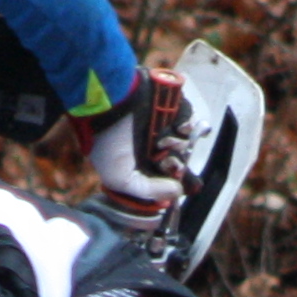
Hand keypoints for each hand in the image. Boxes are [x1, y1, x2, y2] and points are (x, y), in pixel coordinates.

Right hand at [74, 65, 192, 213]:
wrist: (110, 104)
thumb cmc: (109, 143)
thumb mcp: (121, 179)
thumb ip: (148, 191)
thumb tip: (177, 192)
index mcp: (139, 163)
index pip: (164, 178)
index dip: (174, 182)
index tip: (177, 184)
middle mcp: (151, 146)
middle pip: (178, 161)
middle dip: (176, 165)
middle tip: (168, 162)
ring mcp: (162, 127)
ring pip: (184, 143)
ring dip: (178, 145)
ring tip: (162, 141)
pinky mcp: (170, 108)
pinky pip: (188, 121)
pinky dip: (187, 126)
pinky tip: (179, 128)